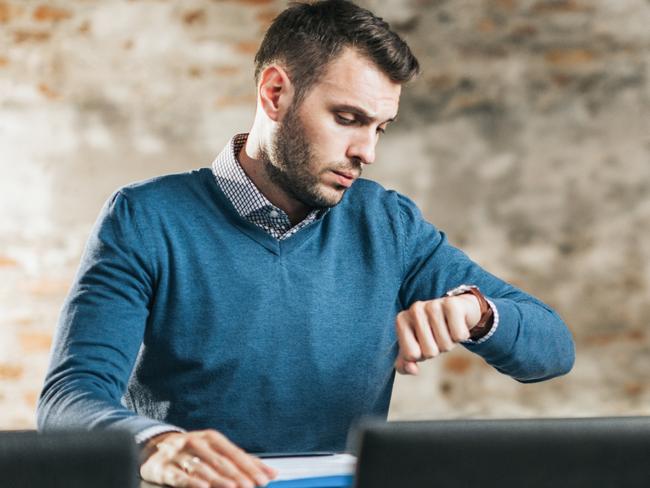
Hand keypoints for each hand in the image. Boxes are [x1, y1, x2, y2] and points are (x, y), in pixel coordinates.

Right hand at [140, 430, 277, 487]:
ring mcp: (179, 454)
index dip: (249, 467)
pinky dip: (191, 482)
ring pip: (201, 468)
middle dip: (237, 475)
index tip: (262, 480)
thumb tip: (273, 473)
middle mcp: (196, 442)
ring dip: (217, 479)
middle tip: (249, 487)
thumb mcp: (217, 452)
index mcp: (212, 438)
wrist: (156, 448)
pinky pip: (179, 476)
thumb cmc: (195, 452)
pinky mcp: (163, 467)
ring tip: (232, 487)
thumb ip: (244, 463)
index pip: (234, 453)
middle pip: (220, 461)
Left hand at [394, 294, 480, 374]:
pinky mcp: (452, 304)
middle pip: (429, 352)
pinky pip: (459, 336)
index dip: (420, 355)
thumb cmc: (431, 331)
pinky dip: (461, 335)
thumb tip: (413, 370)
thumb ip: (405, 364)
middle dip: (437, 349)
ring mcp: (433, 305)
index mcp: (401, 320)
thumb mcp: (415, 347)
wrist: (454, 309)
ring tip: (446, 329)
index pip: (411, 355)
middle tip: (437, 335)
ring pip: (445, 345)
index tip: (422, 343)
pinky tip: (456, 323)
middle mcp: (415, 310)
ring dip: (449, 343)